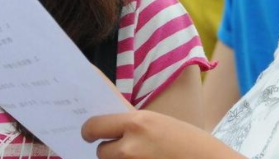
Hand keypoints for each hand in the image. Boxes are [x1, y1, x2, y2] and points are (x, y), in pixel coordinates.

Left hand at [82, 110, 242, 158]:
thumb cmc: (188, 142)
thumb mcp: (160, 123)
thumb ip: (133, 125)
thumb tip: (106, 127)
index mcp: (137, 123)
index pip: (94, 126)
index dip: (89, 130)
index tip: (90, 133)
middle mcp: (131, 147)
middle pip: (101, 152)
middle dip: (109, 151)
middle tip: (123, 149)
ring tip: (141, 156)